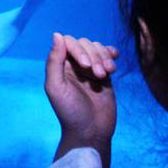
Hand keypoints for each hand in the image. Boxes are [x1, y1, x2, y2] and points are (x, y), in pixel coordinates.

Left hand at [44, 33, 118, 161]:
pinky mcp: (104, 75)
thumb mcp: (56, 88)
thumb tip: (57, 34)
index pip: (69, 42)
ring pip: (97, 48)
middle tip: (98, 75)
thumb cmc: (70, 112)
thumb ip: (54, 61)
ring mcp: (89, 69)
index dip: (79, 50)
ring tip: (106, 74)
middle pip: (85, 43)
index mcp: (60, 66)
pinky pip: (108, 56)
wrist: (90, 132)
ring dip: (104, 58)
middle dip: (94, 56)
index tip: (86, 66)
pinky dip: (111, 55)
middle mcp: (73, 65)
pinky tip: (113, 64)